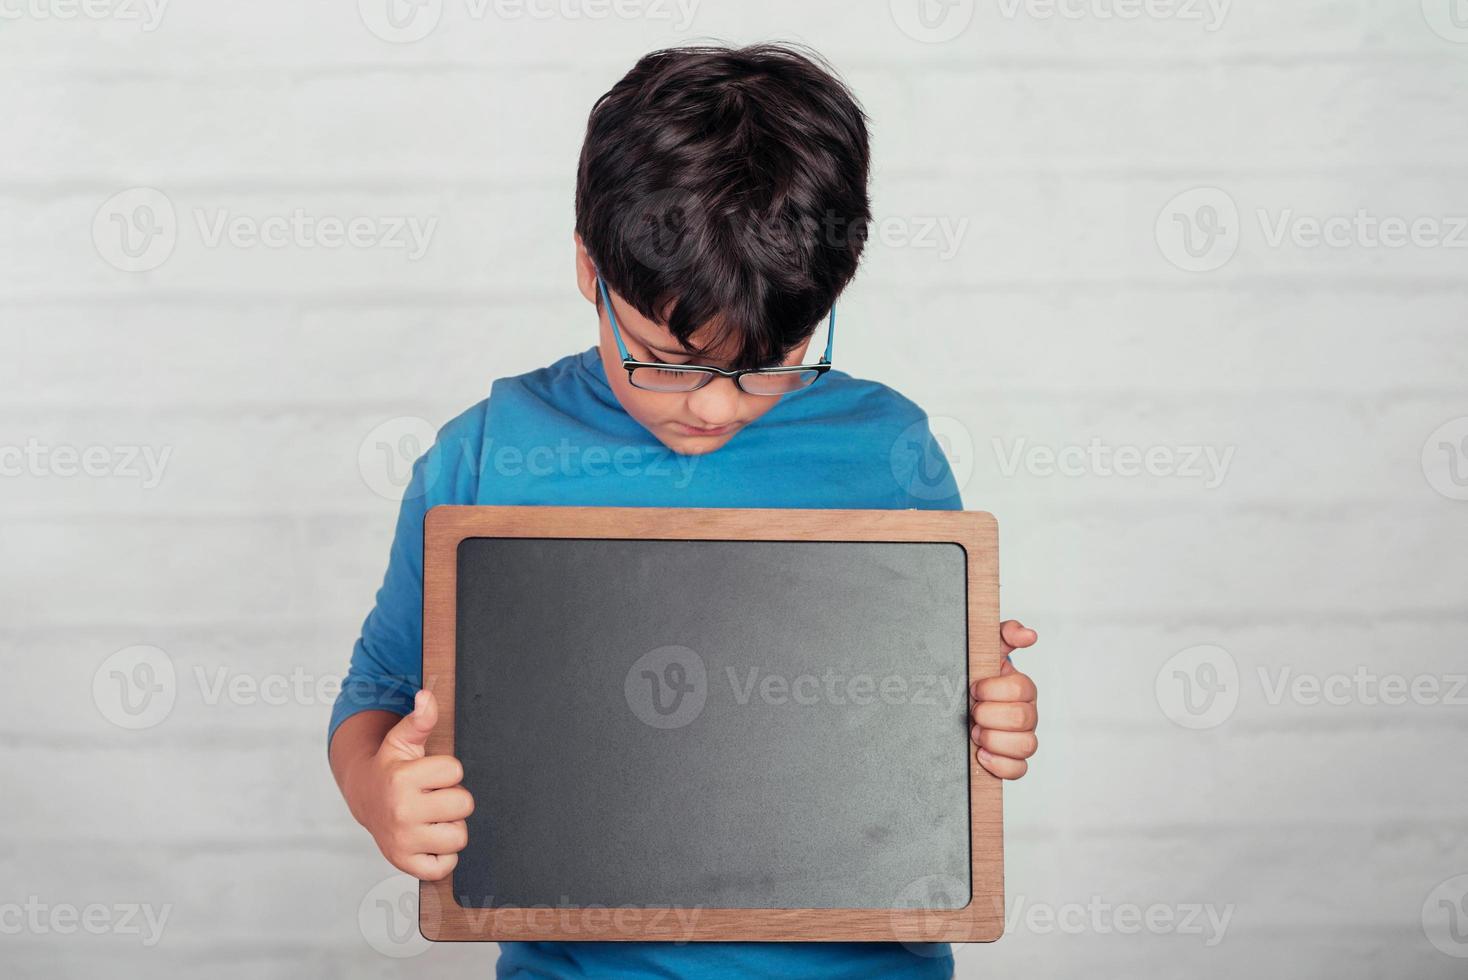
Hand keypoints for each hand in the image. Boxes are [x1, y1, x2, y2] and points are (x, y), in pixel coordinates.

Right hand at [346, 689, 473, 879]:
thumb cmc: (390, 768)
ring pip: (459, 837)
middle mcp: (401, 812)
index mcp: (402, 779)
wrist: (364, 798)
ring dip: (450, 827)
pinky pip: (445, 866)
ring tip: (431, 816)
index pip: (457, 772)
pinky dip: (442, 856)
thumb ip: (420, 720)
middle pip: (464, 804)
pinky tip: (428, 838)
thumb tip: (426, 697)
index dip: (448, 771)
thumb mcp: (401, 740)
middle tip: (432, 796)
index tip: (430, 773)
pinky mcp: (404, 863)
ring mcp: (403, 841)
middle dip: (453, 798)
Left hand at [970, 620, 1038, 779]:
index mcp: (1023, 688)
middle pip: (1023, 719)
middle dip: (990, 715)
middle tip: (972, 711)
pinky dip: (1000, 765)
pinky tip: (980, 755)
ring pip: (1027, 746)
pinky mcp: (1013, 761)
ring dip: (995, 740)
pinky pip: (1020, 770)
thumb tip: (1030, 635)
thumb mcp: (986, 649)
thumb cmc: (974, 675)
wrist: (956, 700)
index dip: (993, 690)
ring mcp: (1023, 739)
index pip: (1021, 689)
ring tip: (975, 732)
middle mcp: (1028, 714)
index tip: (974, 688)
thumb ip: (1006, 633)